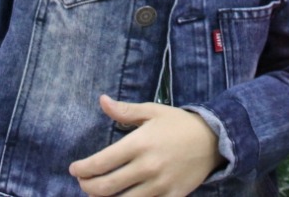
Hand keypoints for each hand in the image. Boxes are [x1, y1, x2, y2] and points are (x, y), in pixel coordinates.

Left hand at [69, 95, 221, 196]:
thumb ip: (124, 110)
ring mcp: (159, 186)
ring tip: (97, 194)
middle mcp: (147, 167)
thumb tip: (101, 100)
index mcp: (139, 144)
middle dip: (87, 187)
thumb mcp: (152, 111)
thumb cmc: (178, 124)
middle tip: (83, 182)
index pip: (100, 163)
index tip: (74, 169)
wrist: (213, 140)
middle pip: (105, 187)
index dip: (82, 169)